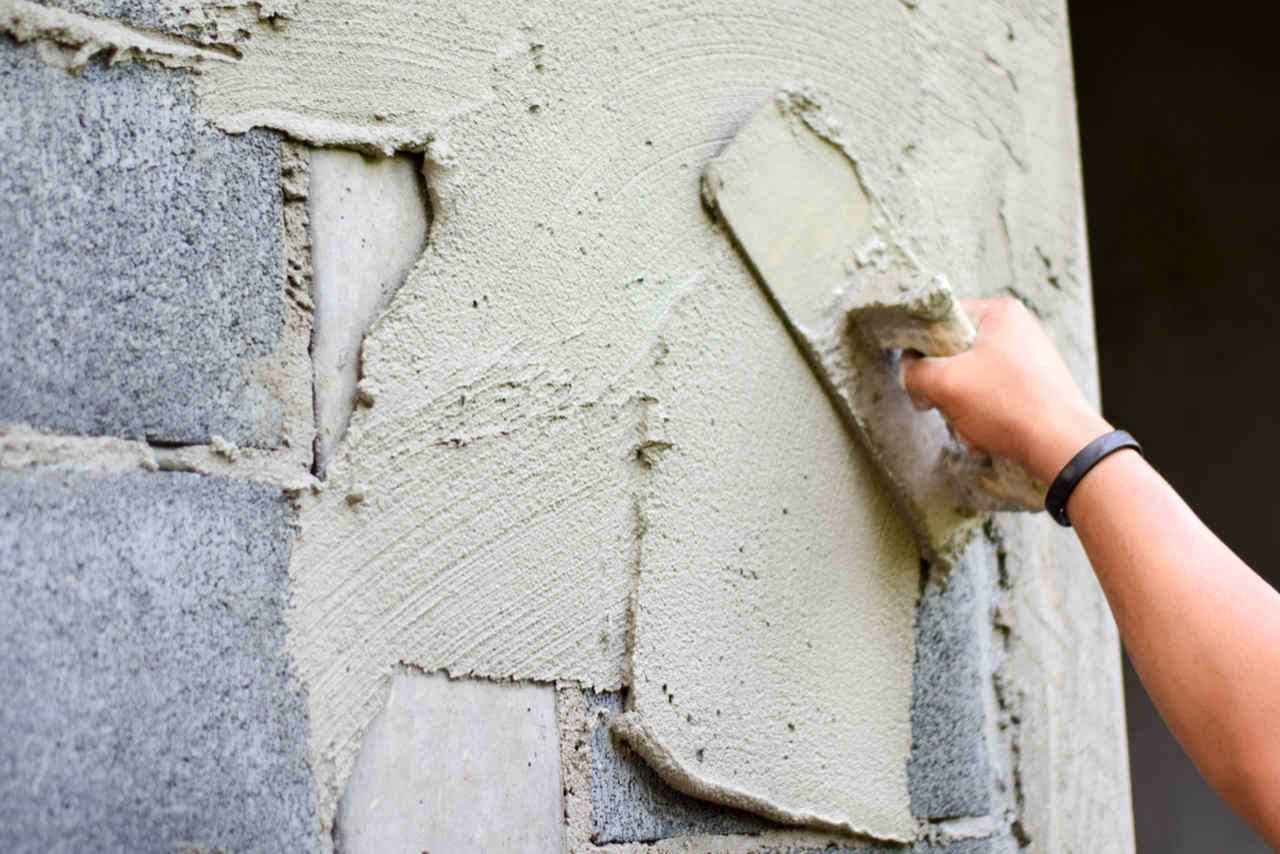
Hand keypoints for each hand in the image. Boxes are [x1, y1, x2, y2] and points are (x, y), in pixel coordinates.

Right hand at [902, 298, 1110, 481]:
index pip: (941, 320)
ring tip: (972, 431)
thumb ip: (915, 372)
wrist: (1063, 447)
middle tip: (944, 409)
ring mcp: (1027, 359)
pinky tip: (987, 439)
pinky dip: (983, 420)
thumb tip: (912, 375)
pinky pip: (992, 397)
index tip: (920, 378)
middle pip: (954, 355)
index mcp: (1000, 313)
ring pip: (971, 381)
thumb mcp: (946, 383)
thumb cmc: (1008, 405)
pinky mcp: (1033, 387)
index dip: (921, 350)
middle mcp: (1016, 330)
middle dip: (945, 391)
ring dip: (961, 412)